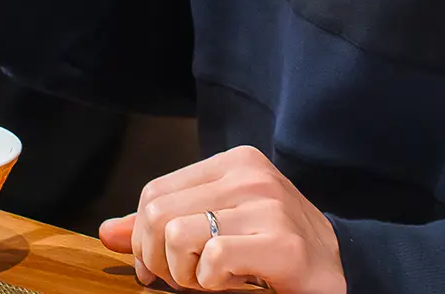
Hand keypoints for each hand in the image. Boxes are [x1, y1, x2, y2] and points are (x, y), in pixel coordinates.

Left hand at [98, 146, 345, 293]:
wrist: (336, 277)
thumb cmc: (273, 254)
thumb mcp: (215, 230)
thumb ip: (162, 228)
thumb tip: (107, 233)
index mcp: (235, 162)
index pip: (153, 193)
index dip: (143, 240)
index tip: (160, 270)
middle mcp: (251, 174)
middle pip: (156, 215)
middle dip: (160, 262)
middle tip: (189, 281)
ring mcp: (270, 205)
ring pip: (176, 238)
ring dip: (187, 277)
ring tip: (215, 281)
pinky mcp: (283, 244)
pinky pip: (212, 262)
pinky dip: (214, 285)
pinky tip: (239, 284)